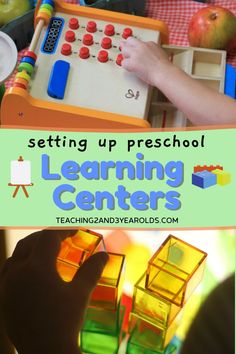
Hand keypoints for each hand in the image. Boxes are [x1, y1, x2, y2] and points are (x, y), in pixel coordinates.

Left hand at [0, 230, 107, 353]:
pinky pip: (8, 272)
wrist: (45, 353)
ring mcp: (7, 286)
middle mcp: (17, 273)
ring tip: (47, 253)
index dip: (62, 231)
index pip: (48, 238)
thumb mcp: (80, 294)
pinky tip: (31, 272)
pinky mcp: (3, 298)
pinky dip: (20, 264)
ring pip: (16, 256)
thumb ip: (91, 271)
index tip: (74, 231)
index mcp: (37, 268)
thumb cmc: (65, 323)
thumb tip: (104, 256)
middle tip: (62, 239)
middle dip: (46, 237)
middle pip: (29, 242)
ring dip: (31, 249)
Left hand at [120, 37, 171, 85]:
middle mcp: (142, 46)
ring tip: (129, 62)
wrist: (163, 72)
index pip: (139, 42)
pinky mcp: (132, 63)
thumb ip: (154, 51)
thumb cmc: (164, 67)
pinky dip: (126, 67)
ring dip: (125, 56)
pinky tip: (130, 69)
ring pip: (124, 50)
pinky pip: (123, 63)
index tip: (135, 50)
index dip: (136, 47)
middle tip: (126, 52)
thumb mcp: (161, 53)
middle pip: (129, 41)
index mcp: (150, 43)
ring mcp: (136, 54)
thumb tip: (151, 54)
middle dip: (127, 46)